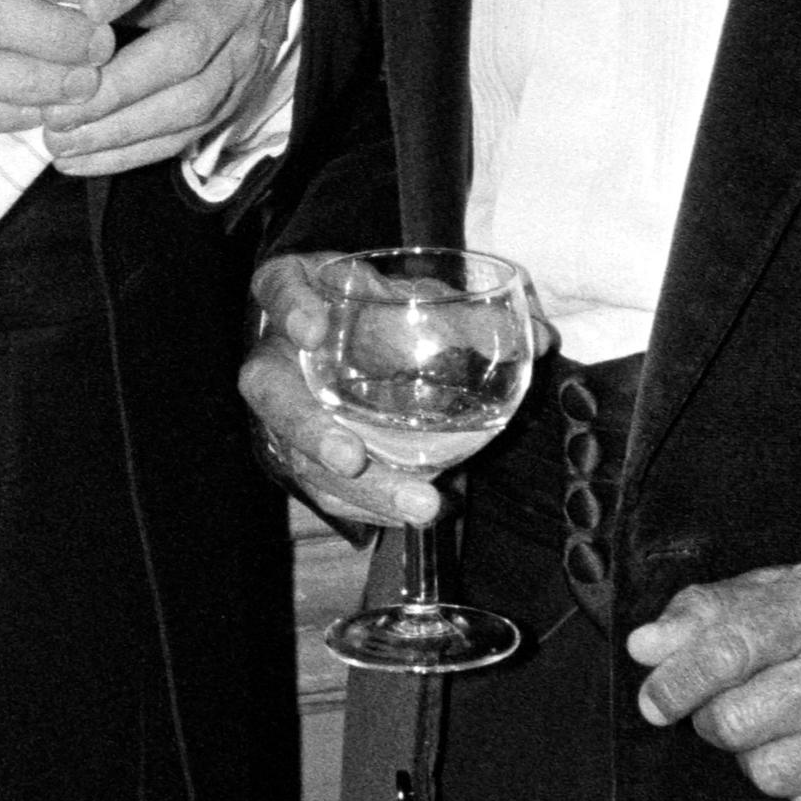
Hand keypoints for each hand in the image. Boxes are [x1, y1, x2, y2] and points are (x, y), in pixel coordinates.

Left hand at [43, 0, 288, 178]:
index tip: (84, 4)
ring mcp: (244, 48)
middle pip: (185, 48)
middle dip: (118, 85)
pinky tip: (84, 156)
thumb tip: (42, 5)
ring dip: (121, 128)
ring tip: (62, 139)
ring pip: (192, 101)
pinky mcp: (239, 92)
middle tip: (59, 108)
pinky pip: (190, 132)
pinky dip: (133, 151)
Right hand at [238, 254, 440, 534]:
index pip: (279, 286)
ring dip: (357, 486)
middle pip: (269, 390)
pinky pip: (322, 487)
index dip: (289, 306)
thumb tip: (530, 338)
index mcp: (299, 292)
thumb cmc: (381, 311)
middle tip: (351, 459)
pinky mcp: (298, 453)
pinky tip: (408, 514)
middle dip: (309, 428)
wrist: (356, 346)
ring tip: (416, 504)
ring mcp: (281, 409)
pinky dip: (368, 505)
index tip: (313, 329)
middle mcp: (277, 353)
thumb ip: (466, 316)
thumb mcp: (417, 298)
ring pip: (297, 454)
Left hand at [623, 560, 800, 800]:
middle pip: (741, 722)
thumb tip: (646, 647)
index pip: (730, 649)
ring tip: (777, 729)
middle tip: (726, 707)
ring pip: (775, 774)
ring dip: (757, 758)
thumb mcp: (783, 586)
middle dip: (714, 721)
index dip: (678, 682)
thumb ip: (708, 611)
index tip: (655, 699)